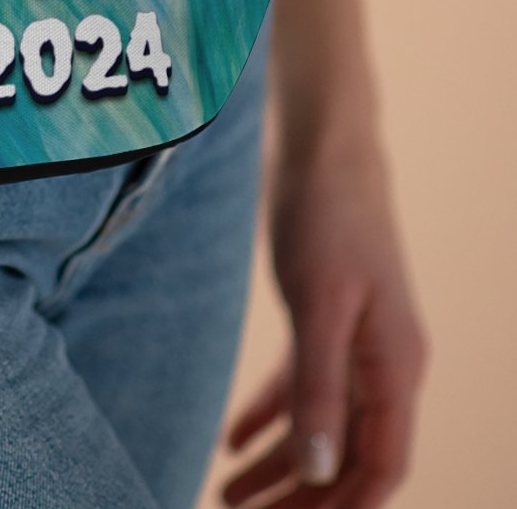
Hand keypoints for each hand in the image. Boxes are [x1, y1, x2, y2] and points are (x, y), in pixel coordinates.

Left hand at [221, 118, 428, 507]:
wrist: (322, 147)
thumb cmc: (327, 217)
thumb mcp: (319, 304)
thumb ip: (319, 386)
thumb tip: (321, 473)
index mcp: (396, 367)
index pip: (380, 467)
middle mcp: (382, 362)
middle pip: (346, 455)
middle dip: (299, 498)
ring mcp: (355, 340)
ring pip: (320, 424)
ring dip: (277, 466)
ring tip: (224, 495)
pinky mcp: (324, 316)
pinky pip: (301, 385)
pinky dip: (269, 415)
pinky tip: (231, 440)